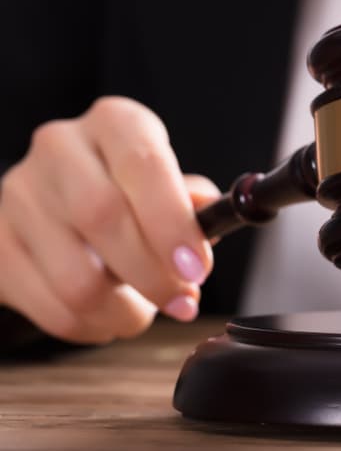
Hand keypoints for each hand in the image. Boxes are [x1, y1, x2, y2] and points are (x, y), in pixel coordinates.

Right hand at [0, 96, 217, 343]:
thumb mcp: (171, 188)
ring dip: (124, 311)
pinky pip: (53, 307)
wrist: (61, 207)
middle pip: (102, 216)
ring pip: (76, 277)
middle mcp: (60, 147)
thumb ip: (195, 206)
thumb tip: (210, 223)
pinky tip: (108, 317)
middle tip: (183, 302)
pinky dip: (92, 326)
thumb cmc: (133, 197)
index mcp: (116, 124)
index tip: (197, 268)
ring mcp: (19, 194)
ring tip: (144, 312)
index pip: (143, 164)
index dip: (172, 222)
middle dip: (153, 275)